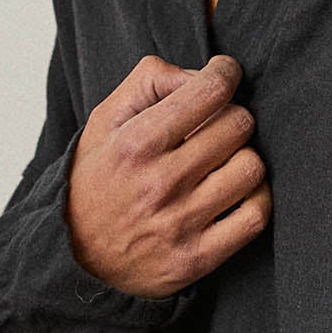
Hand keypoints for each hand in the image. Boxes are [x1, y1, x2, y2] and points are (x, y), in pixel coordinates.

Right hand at [66, 52, 270, 298]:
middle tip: (219, 124)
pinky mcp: (196, 259)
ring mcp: (180, 224)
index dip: (225, 73)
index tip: (223, 74)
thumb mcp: (104, 121)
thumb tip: (198, 75)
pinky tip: (238, 192)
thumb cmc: (96, 181)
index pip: (209, 91)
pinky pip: (255, 217)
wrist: (74, 258)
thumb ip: (148, 82)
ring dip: (244, 157)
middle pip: (238, 125)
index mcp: (135, 144)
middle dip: (233, 115)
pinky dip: (257, 198)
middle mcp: (160, 183)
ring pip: (251, 168)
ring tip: (225, 160)